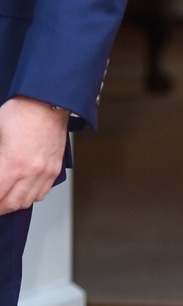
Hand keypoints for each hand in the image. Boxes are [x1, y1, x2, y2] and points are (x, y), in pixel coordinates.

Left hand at [0, 98, 69, 215]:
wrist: (48, 102)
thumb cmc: (21, 111)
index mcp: (14, 163)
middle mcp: (32, 172)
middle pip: (11, 204)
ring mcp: (45, 172)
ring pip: (27, 201)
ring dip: (12, 203)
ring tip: (3, 199)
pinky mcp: (54, 169)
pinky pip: (41, 193)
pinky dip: (29, 196)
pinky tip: (20, 191)